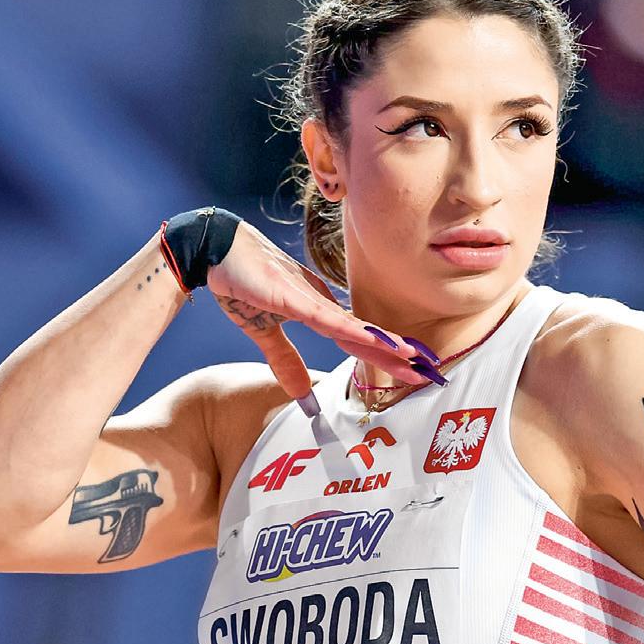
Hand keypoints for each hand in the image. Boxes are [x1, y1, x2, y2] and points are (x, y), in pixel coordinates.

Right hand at [205, 220, 426, 399]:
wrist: (214, 249)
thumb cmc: (239, 282)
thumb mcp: (263, 331)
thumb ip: (285, 360)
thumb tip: (302, 394)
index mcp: (317, 311)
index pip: (357, 340)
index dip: (384, 356)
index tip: (410, 371)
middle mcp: (321, 304)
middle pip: (366, 336)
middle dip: (397, 356)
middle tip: (429, 373)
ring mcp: (309, 299)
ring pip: (355, 328)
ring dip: (385, 343)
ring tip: (414, 358)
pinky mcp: (293, 297)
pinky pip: (328, 318)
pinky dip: (353, 330)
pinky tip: (376, 340)